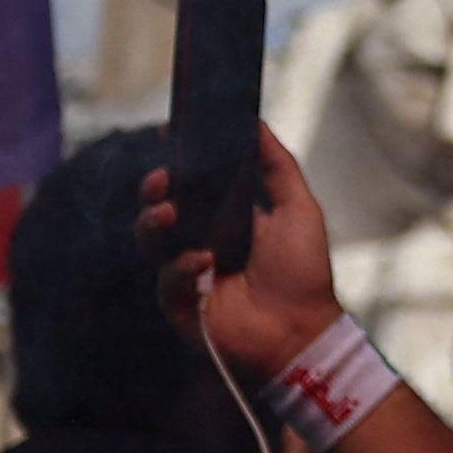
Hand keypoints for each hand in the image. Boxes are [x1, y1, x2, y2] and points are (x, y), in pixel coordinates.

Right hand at [144, 120, 347, 375]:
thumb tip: (256, 122)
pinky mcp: (178, 303)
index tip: (171, 131)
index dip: (179, 159)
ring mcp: (186, 271)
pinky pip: (164, 278)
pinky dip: (181, 266)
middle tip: (163, 176)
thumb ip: (277, 165)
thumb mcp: (297, 207)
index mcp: (226, 216)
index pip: (192, 182)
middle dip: (154, 187)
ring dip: (152, 220)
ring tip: (168, 210)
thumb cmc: (303, 271)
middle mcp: (201, 239)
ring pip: (150, 239)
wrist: (300, 329)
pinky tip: (205, 262)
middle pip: (161, 206)